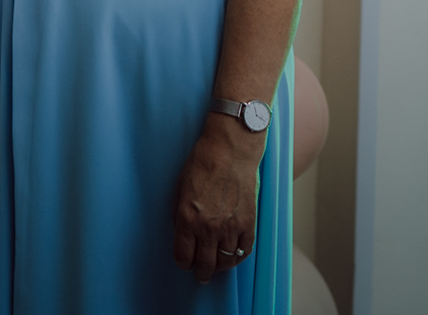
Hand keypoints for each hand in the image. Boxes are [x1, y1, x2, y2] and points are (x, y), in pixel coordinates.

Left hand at [172, 114, 263, 282]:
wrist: (229, 152)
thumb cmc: (202, 164)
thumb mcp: (179, 189)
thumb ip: (179, 214)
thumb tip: (181, 234)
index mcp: (186, 218)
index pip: (183, 254)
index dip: (183, 262)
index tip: (184, 263)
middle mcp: (208, 227)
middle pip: (204, 263)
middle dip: (200, 272)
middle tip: (200, 275)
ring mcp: (230, 227)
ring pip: (225, 261)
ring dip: (219, 267)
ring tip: (216, 267)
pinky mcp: (248, 223)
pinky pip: (244, 251)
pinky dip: (238, 258)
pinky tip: (232, 256)